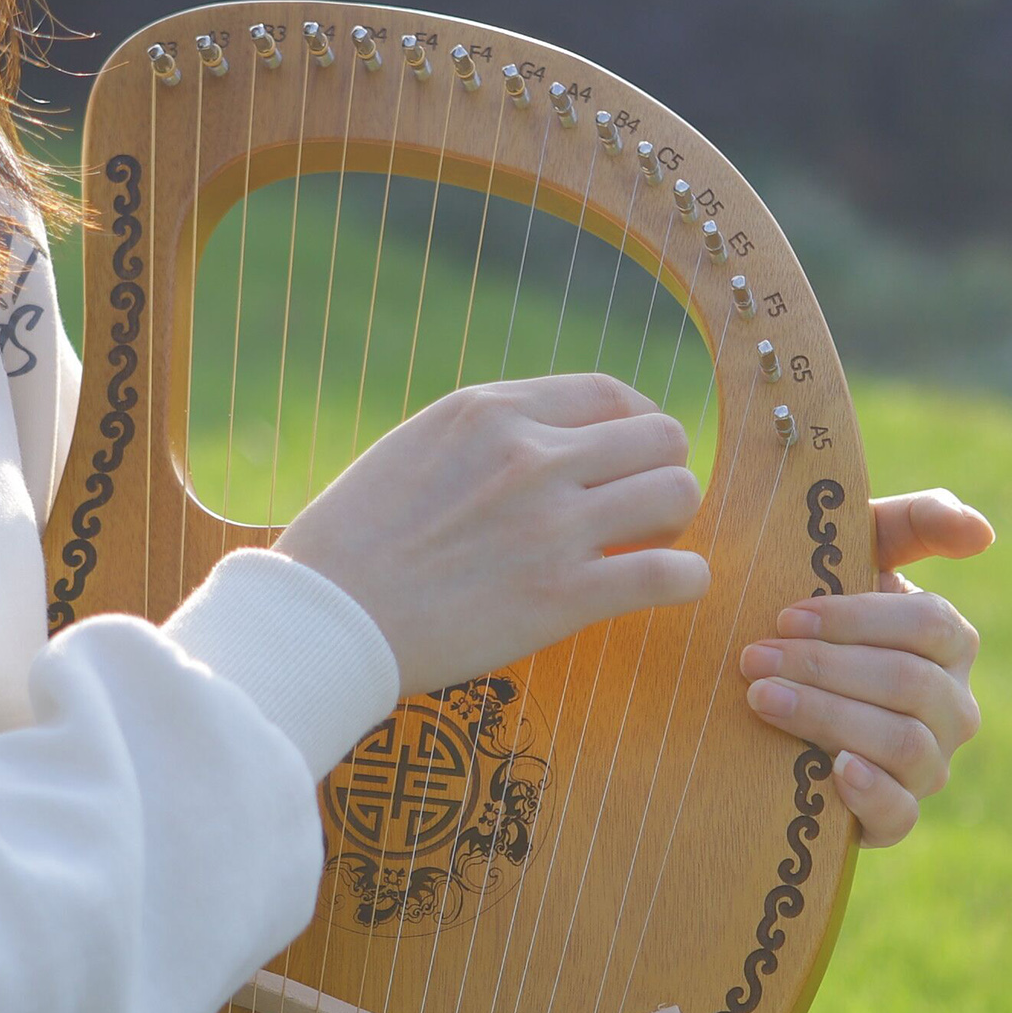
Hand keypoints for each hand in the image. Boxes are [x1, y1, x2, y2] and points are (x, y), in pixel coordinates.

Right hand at [276, 374, 708, 694]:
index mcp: (490, 412)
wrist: (323, 618)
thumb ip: (483, 437)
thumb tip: (536, 443)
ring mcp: (553, 525)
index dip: (635, 427)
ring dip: (674, 523)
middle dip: (659, 472)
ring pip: (677, 493)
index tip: (628, 459)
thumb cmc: (349, 544)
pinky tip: (673, 587)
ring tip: (649, 548)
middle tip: (637, 511)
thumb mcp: (412, 449)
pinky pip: (672, 575)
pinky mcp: (563, 597)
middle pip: (661, 437)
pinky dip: (687, 580)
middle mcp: (532, 456)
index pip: (609, 394)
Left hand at [738, 489, 993, 846]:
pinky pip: (901, 815)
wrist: (759, 697)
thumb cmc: (808, 615)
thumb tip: (981, 533)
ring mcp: (928, 765)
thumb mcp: (852, 555)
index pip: (927, 625)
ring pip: (904, 743)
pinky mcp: (894, 817)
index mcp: (946, 641)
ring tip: (762, 698)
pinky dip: (869, 792)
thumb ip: (914, 521)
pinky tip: (831, 769)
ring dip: (827, 717)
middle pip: (908, 685)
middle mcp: (951, 705)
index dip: (855, 620)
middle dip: (824, 668)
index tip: (784, 616)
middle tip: (752, 658)